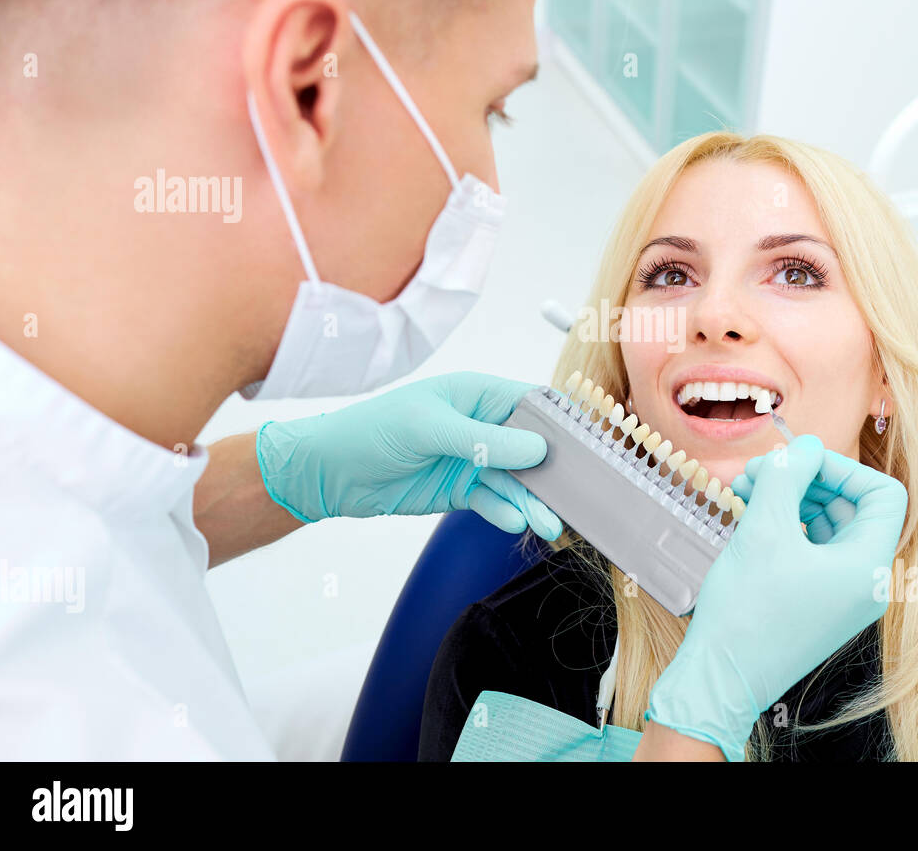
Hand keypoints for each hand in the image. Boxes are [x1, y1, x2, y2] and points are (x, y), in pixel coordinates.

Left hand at [254, 371, 563, 539]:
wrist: (327, 472)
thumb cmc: (371, 431)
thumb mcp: (427, 428)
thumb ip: (483, 440)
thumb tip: (537, 447)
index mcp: (478, 394)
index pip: (533, 404)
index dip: (562, 424)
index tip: (589, 448)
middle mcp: (483, 426)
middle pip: (534, 447)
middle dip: (555, 471)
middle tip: (575, 496)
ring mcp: (474, 460)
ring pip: (517, 481)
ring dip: (534, 501)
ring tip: (547, 523)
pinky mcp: (462, 491)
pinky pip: (495, 502)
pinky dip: (507, 512)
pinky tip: (516, 521)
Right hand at [645, 435, 906, 760]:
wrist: (717, 679)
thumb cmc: (744, 614)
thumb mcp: (763, 529)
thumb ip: (787, 476)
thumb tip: (805, 446)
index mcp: (869, 568)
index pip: (883, 494)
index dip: (842, 467)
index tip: (798, 461)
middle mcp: (865, 585)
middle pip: (852, 507)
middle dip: (807, 480)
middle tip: (761, 469)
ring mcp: (842, 598)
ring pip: (828, 527)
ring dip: (790, 499)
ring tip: (746, 487)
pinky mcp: (817, 605)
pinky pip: (812, 551)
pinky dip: (785, 526)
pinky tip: (749, 513)